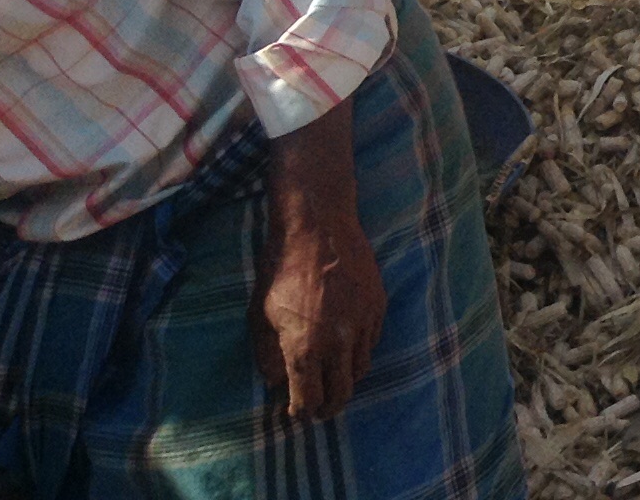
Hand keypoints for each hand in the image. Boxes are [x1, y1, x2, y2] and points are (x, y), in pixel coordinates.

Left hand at [255, 199, 384, 419]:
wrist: (318, 227)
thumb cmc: (281, 271)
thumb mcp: (260, 316)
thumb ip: (267, 356)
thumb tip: (276, 382)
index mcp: (304, 347)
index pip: (308, 399)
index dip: (301, 412)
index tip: (297, 412)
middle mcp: (338, 341)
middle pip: (341, 393)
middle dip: (329, 407)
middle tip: (320, 410)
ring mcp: (363, 323)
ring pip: (361, 369)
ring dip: (345, 379)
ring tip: (334, 378)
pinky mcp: (378, 305)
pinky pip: (372, 342)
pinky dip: (359, 351)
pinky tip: (346, 345)